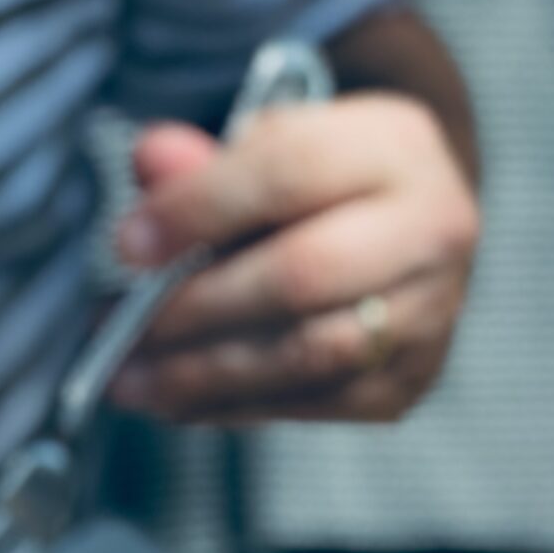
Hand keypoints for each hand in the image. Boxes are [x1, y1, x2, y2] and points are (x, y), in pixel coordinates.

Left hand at [108, 95, 476, 425]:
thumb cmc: (323, 185)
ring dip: (206, 374)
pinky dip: (234, 407)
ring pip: (308, 353)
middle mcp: (433, 228)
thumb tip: (150, 161)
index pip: (289, 172)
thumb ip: (209, 158)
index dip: (200, 211)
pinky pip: (312, 405)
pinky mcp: (409, 382)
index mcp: (396, 144)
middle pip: (301, 276)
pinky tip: (177, 402)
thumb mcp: (272, 145)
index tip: (127, 245)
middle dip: (196, 309)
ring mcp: (430, 314)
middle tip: (121, 330)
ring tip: (132, 381)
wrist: (412, 229)